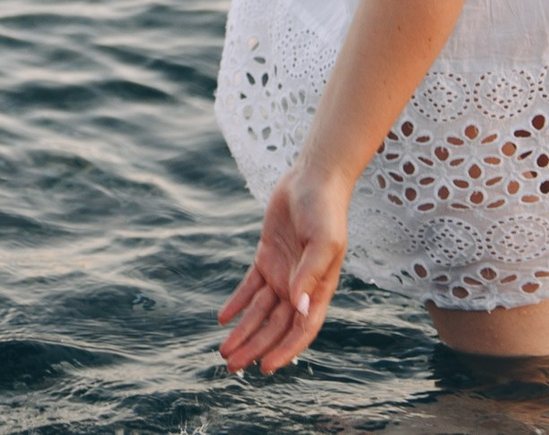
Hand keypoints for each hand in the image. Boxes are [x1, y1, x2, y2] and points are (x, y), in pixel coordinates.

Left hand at [217, 159, 348, 373]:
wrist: (312, 180)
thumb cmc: (325, 211)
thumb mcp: (323, 243)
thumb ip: (310, 275)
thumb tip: (298, 308)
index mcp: (319, 290)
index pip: (301, 330)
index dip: (284, 351)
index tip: (265, 368)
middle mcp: (300, 287)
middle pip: (274, 327)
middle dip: (255, 348)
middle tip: (232, 367)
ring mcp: (282, 273)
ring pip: (259, 312)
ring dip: (243, 332)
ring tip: (224, 351)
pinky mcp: (266, 257)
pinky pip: (249, 287)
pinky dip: (236, 303)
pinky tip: (223, 318)